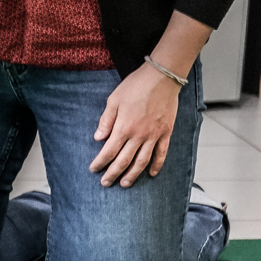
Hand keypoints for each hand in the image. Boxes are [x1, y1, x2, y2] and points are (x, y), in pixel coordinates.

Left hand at [90, 64, 183, 187]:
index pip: (109, 151)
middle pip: (124, 161)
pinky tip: (152, 174)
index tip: (93, 169)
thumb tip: (98, 138)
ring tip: (125, 183)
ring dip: (133, 175)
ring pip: (142, 161)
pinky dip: (157, 165)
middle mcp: (139, 135)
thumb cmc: (136, 86)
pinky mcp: (166, 132)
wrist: (162, 77)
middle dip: (113, 174)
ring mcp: (154, 135)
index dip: (100, 163)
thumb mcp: (114, 100)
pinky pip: (162, 153)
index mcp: (123, 128)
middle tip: (105, 183)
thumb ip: (106, 121)